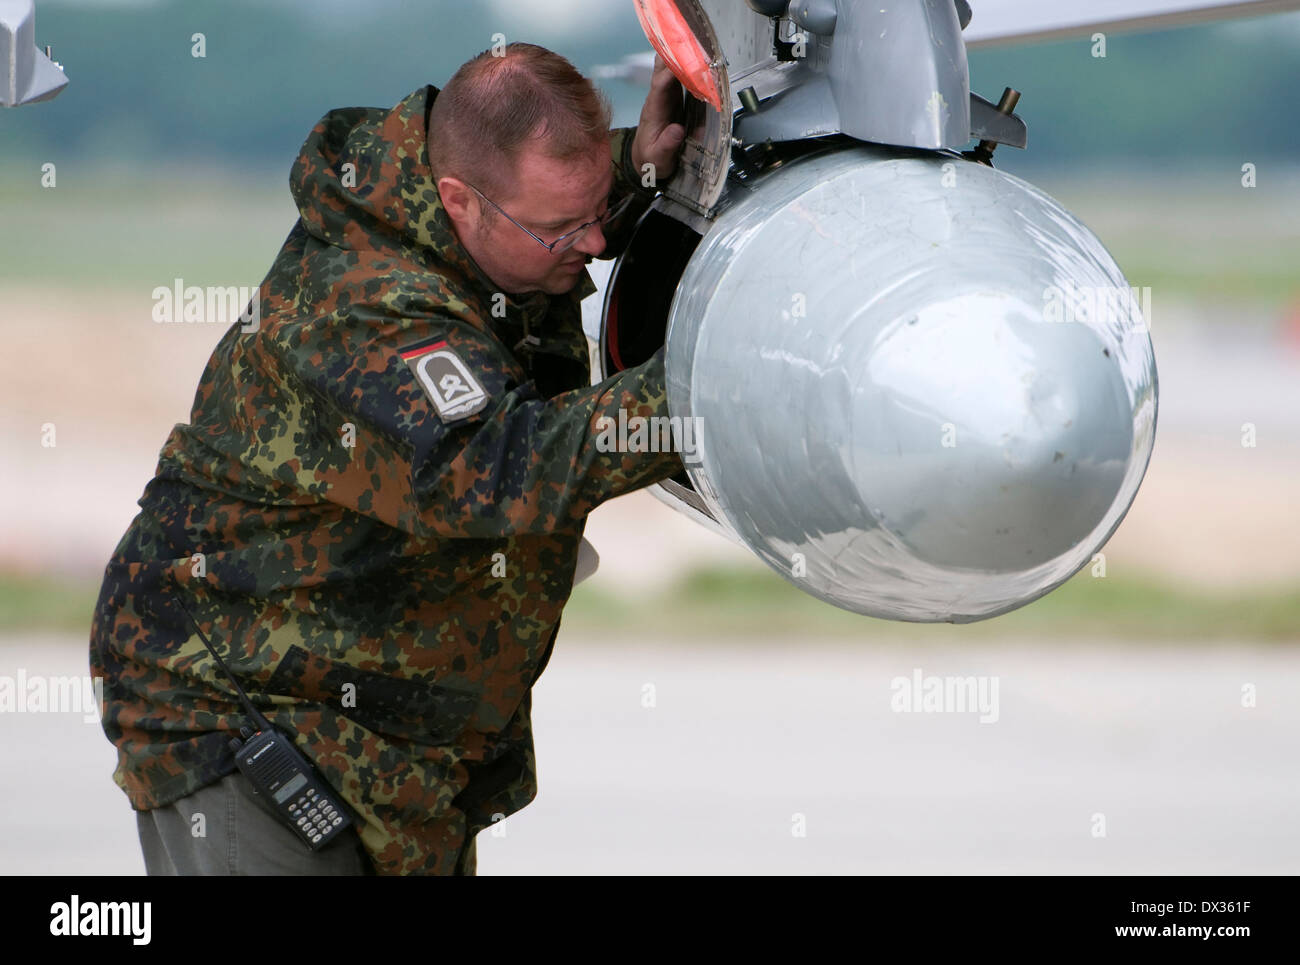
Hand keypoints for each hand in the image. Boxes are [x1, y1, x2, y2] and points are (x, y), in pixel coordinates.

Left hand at [629, 54, 686, 187]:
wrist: (645, 159)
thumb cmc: (651, 159)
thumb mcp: (657, 159)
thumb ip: (666, 146)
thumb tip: (677, 132)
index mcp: (654, 111)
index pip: (660, 87)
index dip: (671, 74)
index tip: (684, 64)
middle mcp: (658, 98)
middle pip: (662, 69)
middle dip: (673, 54)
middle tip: (690, 41)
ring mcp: (665, 95)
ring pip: (669, 68)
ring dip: (680, 54)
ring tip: (696, 40)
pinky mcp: (673, 97)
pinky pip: (678, 75)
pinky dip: (687, 64)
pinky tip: (697, 55)